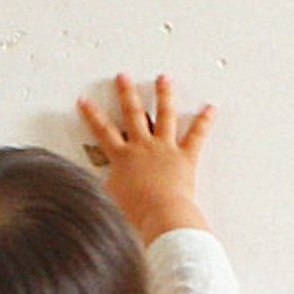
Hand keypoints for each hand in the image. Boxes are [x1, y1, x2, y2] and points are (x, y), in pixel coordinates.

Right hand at [74, 73, 213, 238]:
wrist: (160, 215)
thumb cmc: (137, 213)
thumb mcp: (111, 197)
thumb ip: (107, 182)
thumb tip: (103, 179)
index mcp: (122, 157)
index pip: (102, 131)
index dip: (92, 115)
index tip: (85, 101)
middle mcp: (143, 146)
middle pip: (133, 113)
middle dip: (127, 93)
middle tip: (123, 77)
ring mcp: (164, 148)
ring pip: (164, 115)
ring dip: (164, 95)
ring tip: (163, 79)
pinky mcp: (185, 156)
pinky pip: (196, 135)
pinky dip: (204, 121)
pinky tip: (209, 108)